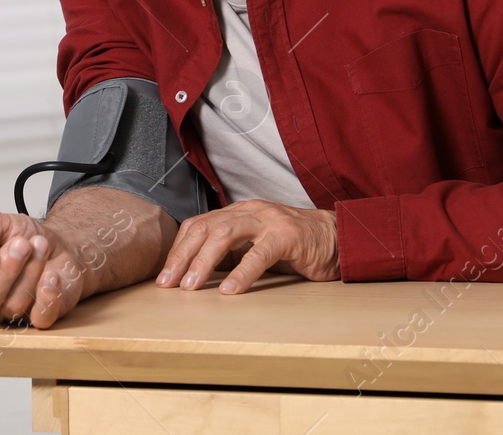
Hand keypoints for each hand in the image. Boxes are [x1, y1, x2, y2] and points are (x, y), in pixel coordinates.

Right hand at [0, 212, 92, 327]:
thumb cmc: (26, 239)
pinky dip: (47, 296)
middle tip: (22, 244)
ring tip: (41, 246)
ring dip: (30, 272)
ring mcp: (15, 311)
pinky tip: (51, 276)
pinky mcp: (41, 317)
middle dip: (4, 271)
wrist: (61, 245)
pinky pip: (40, 318)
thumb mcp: (1, 224)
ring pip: (13, 306)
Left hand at [157, 201, 338, 294]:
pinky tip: (230, 290)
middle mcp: (249, 211)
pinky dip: (242, 273)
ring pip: (225, 234)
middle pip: (205, 227)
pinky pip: (260, 253)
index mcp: (239, 213)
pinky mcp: (289, 236)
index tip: (165, 275)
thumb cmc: (295, 245)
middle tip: (168, 283)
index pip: (198, 224)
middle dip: (182, 255)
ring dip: (203, 261)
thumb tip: (197, 274)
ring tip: (191, 286)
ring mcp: (269, 221)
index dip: (179, 248)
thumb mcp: (256, 244)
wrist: (337, 237)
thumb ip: (232, 251)